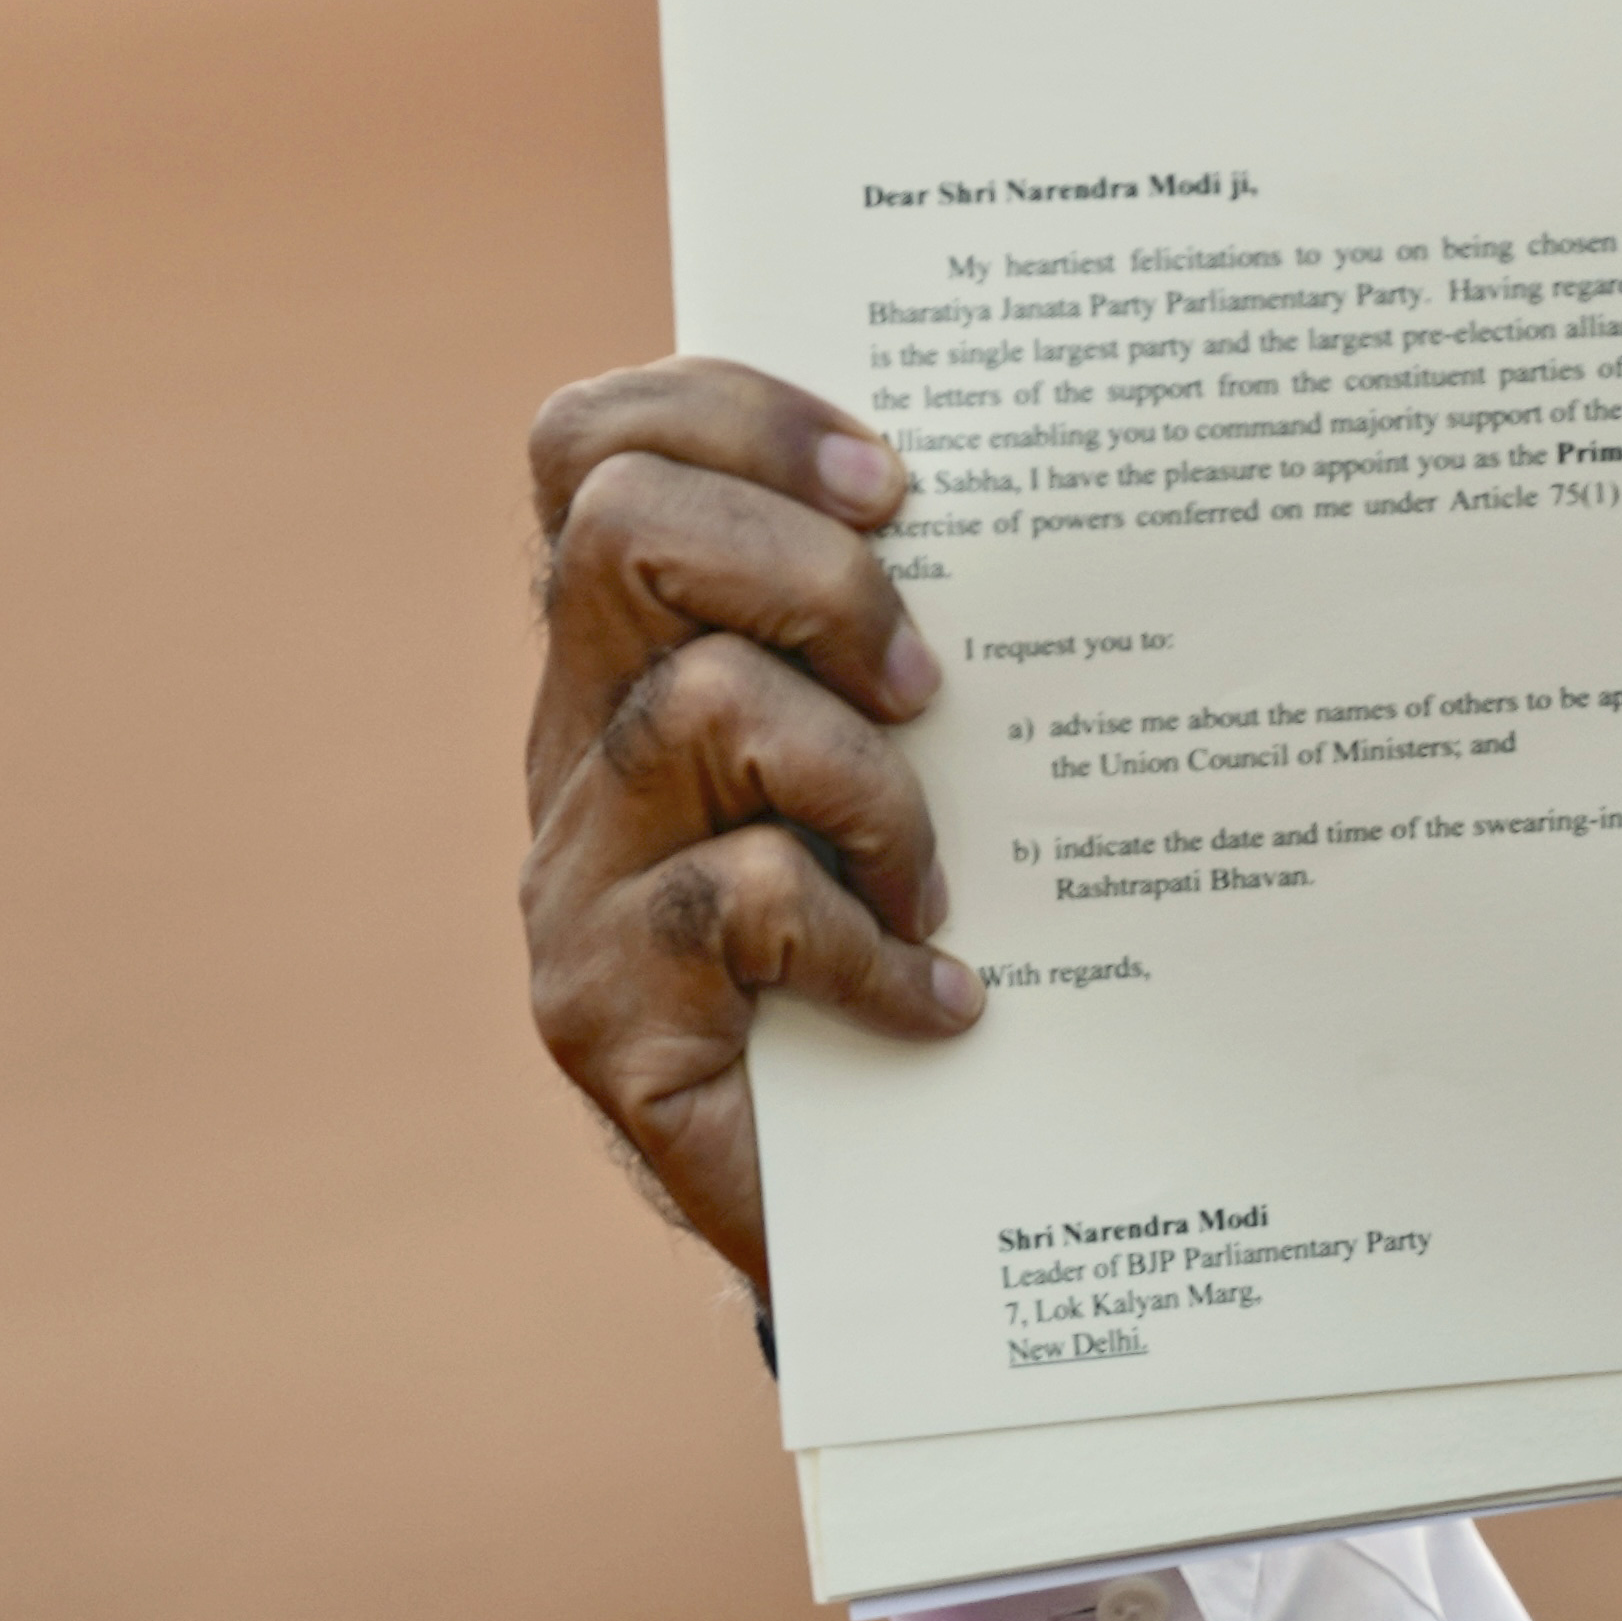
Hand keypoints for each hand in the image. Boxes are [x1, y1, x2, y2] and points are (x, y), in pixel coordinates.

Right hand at [517, 358, 969, 1293]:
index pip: (596, 448)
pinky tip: (942, 1006)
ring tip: (941, 883)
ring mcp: (572, 875)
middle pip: (623, 530)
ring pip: (704, 710)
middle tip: (932, 683)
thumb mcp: (911, 768)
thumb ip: (905, 647)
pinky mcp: (601, 1010)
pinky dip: (870, 948)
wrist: (867, 1204)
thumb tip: (1049, 516)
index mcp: (635, 652)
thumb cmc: (913, 949)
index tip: (897, 482)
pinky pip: (744, 904)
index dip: (735, 416)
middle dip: (811, 576)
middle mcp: (576, 741)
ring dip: (870, 784)